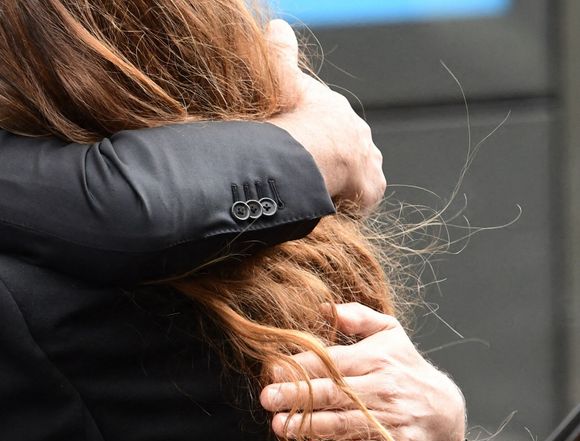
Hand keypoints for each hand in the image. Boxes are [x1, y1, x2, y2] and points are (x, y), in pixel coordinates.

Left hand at [260, 303, 465, 440]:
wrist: (446, 412)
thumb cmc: (406, 369)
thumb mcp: (390, 333)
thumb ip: (358, 317)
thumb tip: (325, 307)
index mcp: (378, 359)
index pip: (334, 362)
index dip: (302, 365)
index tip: (274, 368)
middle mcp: (384, 389)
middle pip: (334, 393)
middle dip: (297, 395)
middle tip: (267, 397)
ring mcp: (390, 422)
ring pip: (343, 424)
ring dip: (308, 425)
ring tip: (279, 425)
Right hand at [265, 20, 385, 211]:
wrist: (312, 152)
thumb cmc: (295, 119)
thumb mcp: (286, 81)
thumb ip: (283, 54)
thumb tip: (277, 26)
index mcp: (340, 114)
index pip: (334, 125)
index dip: (319, 137)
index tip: (305, 147)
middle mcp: (361, 136)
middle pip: (350, 150)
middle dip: (335, 161)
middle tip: (313, 174)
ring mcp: (369, 163)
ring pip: (359, 174)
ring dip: (344, 183)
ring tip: (322, 193)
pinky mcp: (372, 189)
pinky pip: (363, 199)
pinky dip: (350, 204)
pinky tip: (332, 207)